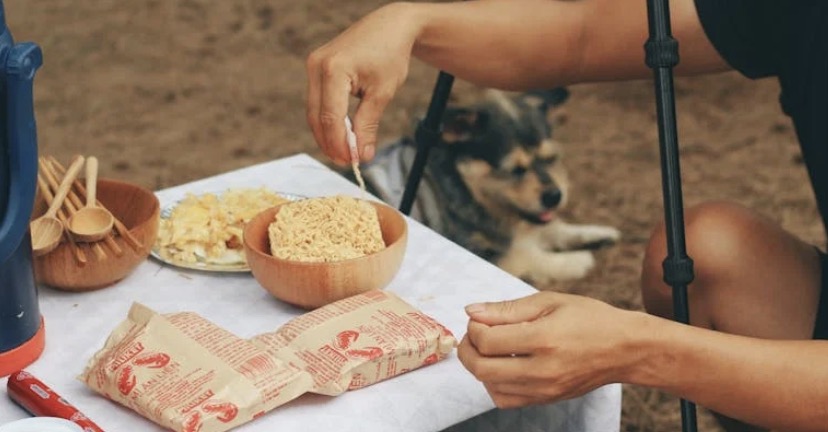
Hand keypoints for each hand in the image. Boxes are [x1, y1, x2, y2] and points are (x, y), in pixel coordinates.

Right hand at [306, 3, 421, 165]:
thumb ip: (369, 125)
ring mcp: (313, 65)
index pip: (331, 117)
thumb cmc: (390, 54)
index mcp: (334, 69)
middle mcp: (317, 66)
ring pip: (314, 111)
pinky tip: (340, 134)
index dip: (340, 144)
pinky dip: (327, 119)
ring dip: (327, 134)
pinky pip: (317, 100)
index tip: (353, 161)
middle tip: (347, 162)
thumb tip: (362, 155)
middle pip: (317, 116)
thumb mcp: (383, 92)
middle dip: (330, 143)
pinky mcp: (316, 68)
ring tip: (344, 152)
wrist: (390, 26)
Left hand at [457, 291, 642, 407]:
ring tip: (489, 349)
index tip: (480, 318)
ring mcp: (545, 389)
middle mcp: (543, 369)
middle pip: (482, 368)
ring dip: (479, 366)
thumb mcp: (549, 302)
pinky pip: (506, 400)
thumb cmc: (589, 318)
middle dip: (468, 349)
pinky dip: (494, 384)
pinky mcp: (547, 400)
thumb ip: (507, 309)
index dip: (474, 327)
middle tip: (474, 334)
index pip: (488, 340)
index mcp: (544, 339)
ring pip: (490, 387)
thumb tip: (471, 310)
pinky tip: (502, 366)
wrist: (625, 349)